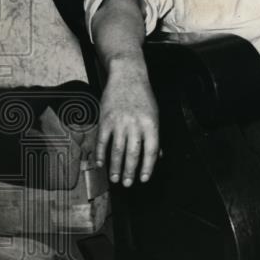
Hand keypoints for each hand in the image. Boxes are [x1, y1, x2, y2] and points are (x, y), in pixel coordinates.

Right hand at [95, 58, 159, 185]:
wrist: (127, 76)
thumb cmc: (143, 96)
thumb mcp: (155, 114)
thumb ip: (155, 135)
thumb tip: (158, 156)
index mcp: (151, 124)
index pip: (151, 150)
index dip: (148, 167)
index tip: (144, 178)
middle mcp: (136, 125)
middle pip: (133, 153)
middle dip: (130, 171)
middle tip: (128, 184)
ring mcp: (119, 122)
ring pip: (117, 150)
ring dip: (115, 167)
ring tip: (115, 179)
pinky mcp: (105, 119)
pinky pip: (102, 141)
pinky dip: (101, 154)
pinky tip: (101, 164)